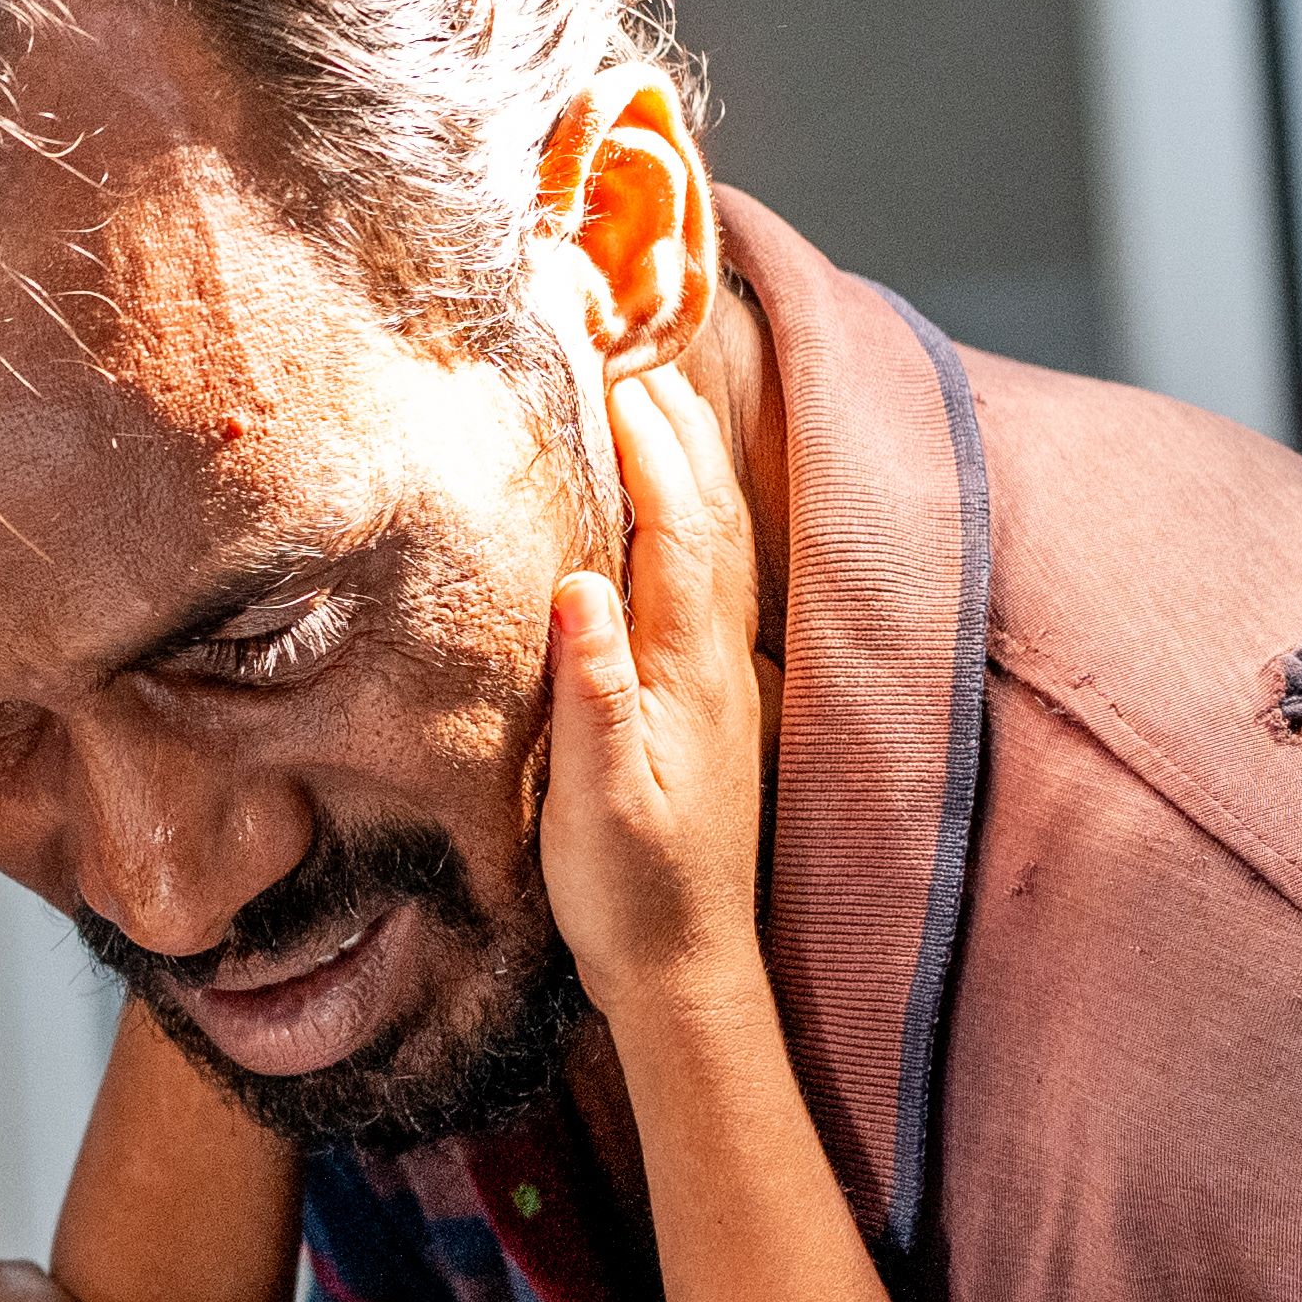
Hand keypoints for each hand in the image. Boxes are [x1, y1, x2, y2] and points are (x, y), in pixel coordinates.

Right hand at [527, 360, 775, 1022]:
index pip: (677, 524)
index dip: (648, 438)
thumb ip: (593, 690)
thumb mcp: (597, 797)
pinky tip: (665, 493)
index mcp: (689, 669)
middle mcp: (720, 657)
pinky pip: (708, 568)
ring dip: (691, 449)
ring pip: (719, 532)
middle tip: (629, 335)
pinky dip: (690, 505)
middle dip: (675, 414)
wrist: (688, 966)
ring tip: (650, 381)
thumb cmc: (632, 888)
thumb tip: (578, 586)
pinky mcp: (711, 691)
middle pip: (711, 507)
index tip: (607, 363)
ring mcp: (722, 672)